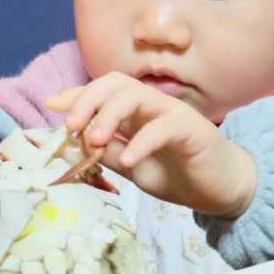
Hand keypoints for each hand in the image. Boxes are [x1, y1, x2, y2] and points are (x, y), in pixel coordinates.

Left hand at [47, 72, 256, 217]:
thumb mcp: (133, 167)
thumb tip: (75, 144)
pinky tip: (131, 160)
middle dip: (87, 98)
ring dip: (109, 114)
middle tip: (71, 126)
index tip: (52, 106)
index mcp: (135, 112)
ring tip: (96, 139)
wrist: (221, 189)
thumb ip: (108, 153)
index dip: (76, 94)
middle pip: (115, 83)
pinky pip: (163, 126)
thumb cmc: (179, 174)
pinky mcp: (192, 127)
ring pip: (136, 95)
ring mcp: (172, 113)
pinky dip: (142, 141)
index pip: (103, 90)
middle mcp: (151, 105)